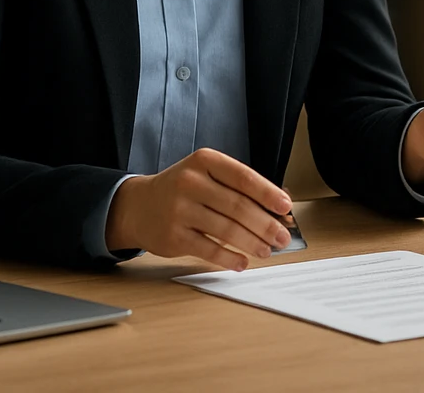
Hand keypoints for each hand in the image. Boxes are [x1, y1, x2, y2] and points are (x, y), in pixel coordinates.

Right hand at [105, 148, 292, 270]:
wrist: (138, 206)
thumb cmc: (182, 189)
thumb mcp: (206, 175)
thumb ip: (237, 187)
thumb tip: (277, 208)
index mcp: (204, 161)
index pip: (243, 177)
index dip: (268, 193)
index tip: (286, 207)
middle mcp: (190, 182)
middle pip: (238, 206)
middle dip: (266, 224)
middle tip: (282, 237)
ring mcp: (179, 210)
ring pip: (226, 229)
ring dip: (252, 242)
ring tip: (267, 250)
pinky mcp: (173, 236)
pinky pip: (208, 249)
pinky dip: (229, 258)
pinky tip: (242, 261)